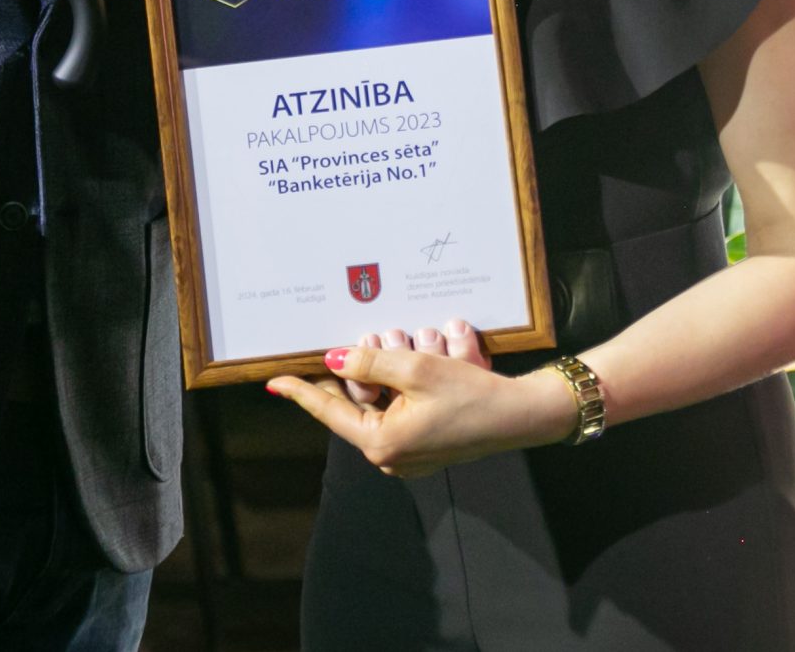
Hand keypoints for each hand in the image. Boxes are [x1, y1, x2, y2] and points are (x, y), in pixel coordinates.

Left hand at [268, 334, 567, 477]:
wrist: (520, 416)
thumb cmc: (472, 396)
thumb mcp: (417, 369)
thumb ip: (369, 363)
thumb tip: (332, 360)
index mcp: (381, 442)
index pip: (329, 410)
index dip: (301, 391)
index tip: (274, 381)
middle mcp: (390, 454)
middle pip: (360, 397)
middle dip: (374, 364)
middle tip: (396, 340)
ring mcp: (407, 452)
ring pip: (383, 398)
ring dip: (398, 369)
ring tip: (430, 348)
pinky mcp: (423, 444)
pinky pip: (402, 406)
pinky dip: (411, 383)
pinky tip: (435, 361)